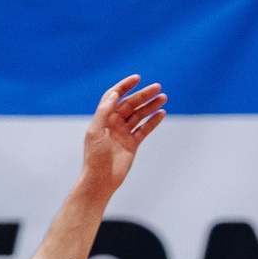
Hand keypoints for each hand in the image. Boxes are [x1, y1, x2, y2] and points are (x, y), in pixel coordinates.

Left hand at [81, 74, 167, 194]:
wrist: (101, 180)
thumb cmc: (94, 156)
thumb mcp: (95, 132)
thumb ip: (104, 112)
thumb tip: (114, 94)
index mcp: (103, 117)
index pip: (115, 96)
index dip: (125, 86)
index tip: (137, 79)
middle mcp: (114, 123)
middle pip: (131, 104)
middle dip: (144, 95)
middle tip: (157, 88)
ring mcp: (124, 133)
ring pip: (139, 115)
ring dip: (151, 106)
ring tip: (163, 98)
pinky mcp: (132, 144)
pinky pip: (144, 129)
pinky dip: (153, 121)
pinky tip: (162, 113)